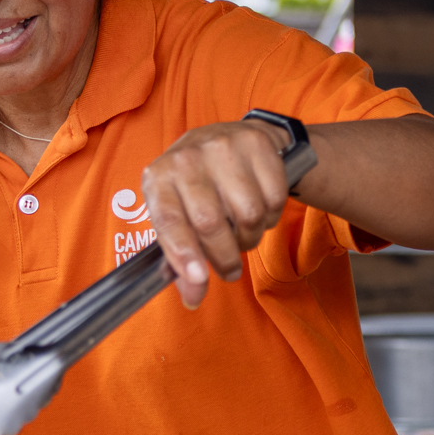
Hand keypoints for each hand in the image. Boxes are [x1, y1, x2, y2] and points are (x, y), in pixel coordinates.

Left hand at [139, 122, 296, 307]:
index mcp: (160, 176)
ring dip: (250, 237)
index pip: (168, 220)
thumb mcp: (179, 214)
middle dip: (224, 257)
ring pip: (248, 214)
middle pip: (210, 222)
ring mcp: (224, 147)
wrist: (230, 137)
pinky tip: (259, 211)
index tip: (199, 279)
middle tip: (229, 271)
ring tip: (243, 233)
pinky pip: (274, 199)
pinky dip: (270, 217)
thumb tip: (193, 298)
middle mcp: (188, 157)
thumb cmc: (197, 187)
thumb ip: (181, 258)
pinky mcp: (258, 144)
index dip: (183, 253)